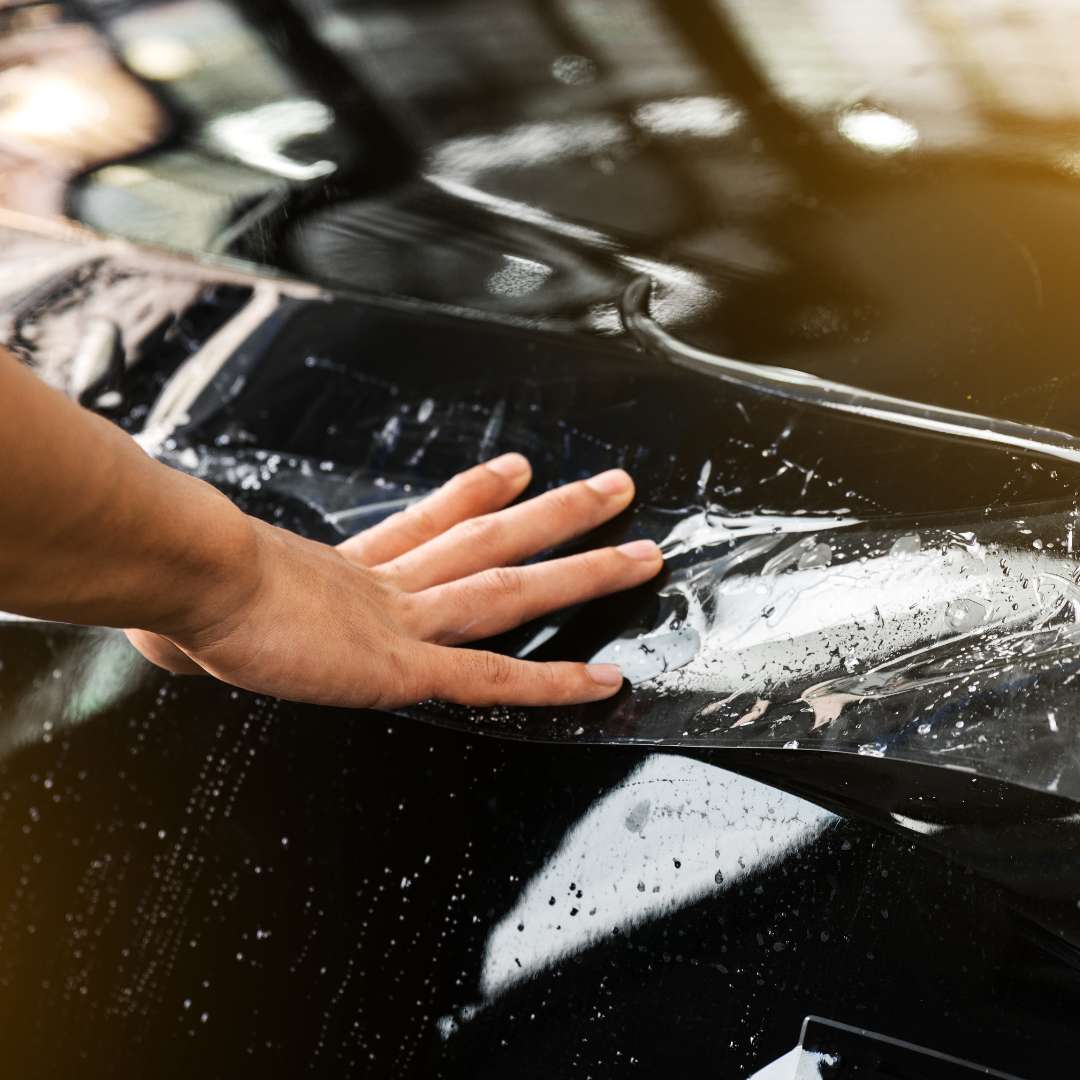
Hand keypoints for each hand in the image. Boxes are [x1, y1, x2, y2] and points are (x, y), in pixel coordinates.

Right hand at [126, 454, 663, 707]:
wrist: (183, 574)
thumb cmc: (179, 582)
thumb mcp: (194, 597)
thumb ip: (197, 618)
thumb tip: (157, 639)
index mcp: (346, 569)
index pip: (429, 523)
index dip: (476, 495)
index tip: (515, 472)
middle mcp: (388, 586)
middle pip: (492, 542)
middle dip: (557, 516)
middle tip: (613, 487)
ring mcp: (403, 623)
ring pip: (512, 592)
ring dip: (581, 572)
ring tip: (641, 551)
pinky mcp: (403, 669)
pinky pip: (493, 679)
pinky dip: (549, 681)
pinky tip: (600, 680)